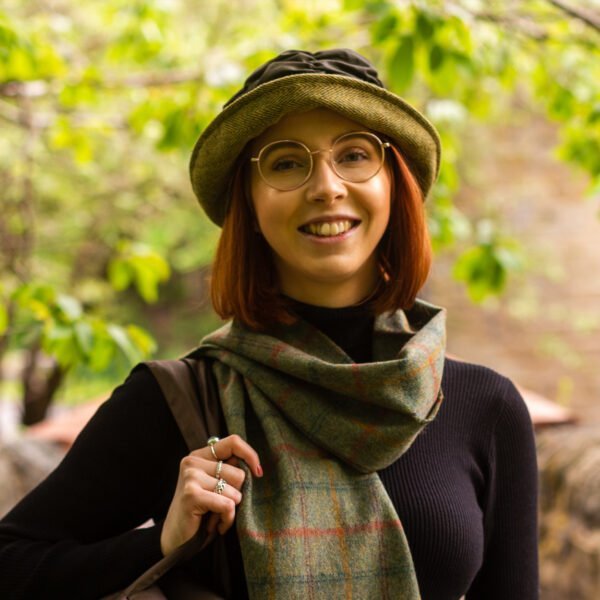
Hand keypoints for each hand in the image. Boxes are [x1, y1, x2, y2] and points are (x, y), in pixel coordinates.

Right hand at [160, 434, 261, 555]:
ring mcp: (190, 476)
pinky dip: (227, 519)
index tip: (259, 472)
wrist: (176, 542)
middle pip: (239, 473)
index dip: (250, 455)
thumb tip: (253, 467)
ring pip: (235, 491)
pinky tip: (215, 526)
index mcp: (200, 455)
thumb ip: (229, 471)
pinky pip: (228, 505)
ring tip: (215, 517)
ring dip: (230, 511)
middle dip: (236, 495)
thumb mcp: (216, 486)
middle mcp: (193, 461)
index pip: (233, 442)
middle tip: (220, 507)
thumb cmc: (202, 514)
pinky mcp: (191, 494)